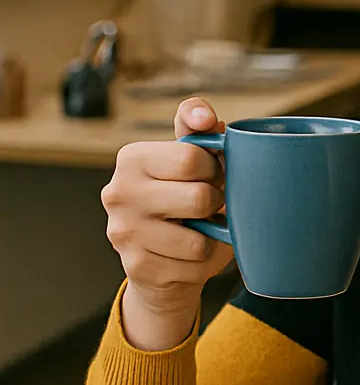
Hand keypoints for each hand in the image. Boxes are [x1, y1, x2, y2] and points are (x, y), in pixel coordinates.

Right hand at [102, 97, 234, 349]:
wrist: (162, 261)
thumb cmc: (183, 199)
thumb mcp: (191, 160)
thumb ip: (199, 130)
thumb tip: (207, 117)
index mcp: (131, 158)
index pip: (192, 157)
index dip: (215, 169)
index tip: (210, 176)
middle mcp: (119, 193)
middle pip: (199, 198)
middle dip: (215, 204)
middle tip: (206, 207)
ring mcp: (124, 232)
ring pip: (199, 240)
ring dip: (210, 239)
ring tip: (197, 232)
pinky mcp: (136, 267)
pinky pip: (193, 267)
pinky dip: (201, 264)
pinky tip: (186, 256)